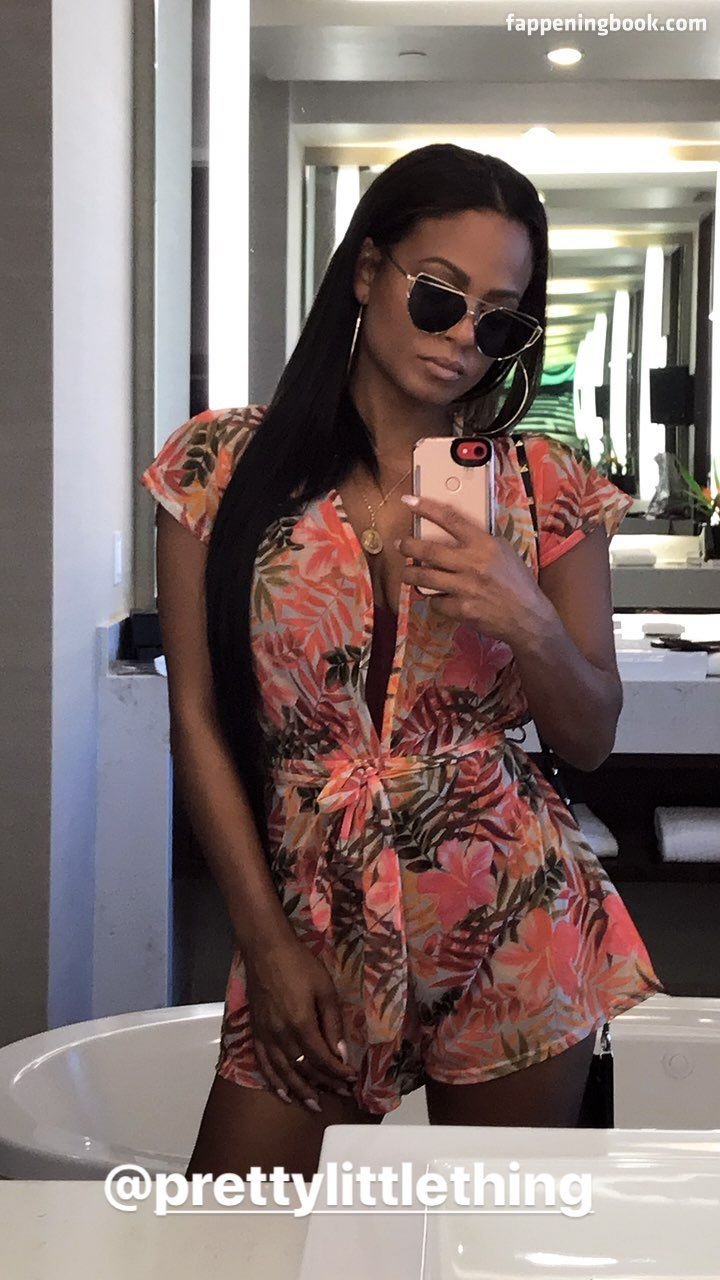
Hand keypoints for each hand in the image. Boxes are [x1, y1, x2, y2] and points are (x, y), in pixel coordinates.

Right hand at [244, 935, 357, 1111]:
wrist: (266, 949)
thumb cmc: (300, 964)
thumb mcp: (325, 989)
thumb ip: (332, 1024)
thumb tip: (341, 1054)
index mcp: (301, 1024)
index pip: (322, 1058)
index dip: (338, 1072)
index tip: (352, 1078)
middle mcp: (281, 1036)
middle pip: (304, 1069)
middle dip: (324, 1084)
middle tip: (341, 1094)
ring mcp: (266, 1035)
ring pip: (283, 1072)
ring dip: (299, 1091)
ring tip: (313, 1105)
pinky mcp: (256, 1032)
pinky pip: (263, 1064)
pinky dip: (273, 1081)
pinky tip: (282, 1093)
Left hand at [396, 492, 546, 643]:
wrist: (528, 616)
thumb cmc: (517, 581)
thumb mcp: (504, 551)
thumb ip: (480, 541)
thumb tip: (455, 532)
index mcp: (484, 544)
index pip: (450, 519)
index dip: (426, 508)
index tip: (407, 501)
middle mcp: (473, 563)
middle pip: (429, 551)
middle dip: (408, 547)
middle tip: (400, 545)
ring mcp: (466, 587)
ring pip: (425, 578)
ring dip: (410, 575)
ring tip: (406, 573)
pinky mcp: (462, 609)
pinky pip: (436, 602)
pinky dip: (434, 600)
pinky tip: (438, 599)